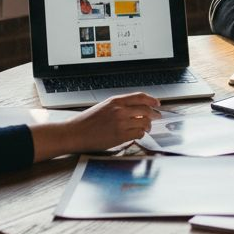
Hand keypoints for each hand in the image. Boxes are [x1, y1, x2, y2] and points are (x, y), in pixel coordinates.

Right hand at [34, 92, 159, 159]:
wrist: (75, 132)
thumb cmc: (87, 121)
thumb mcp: (104, 106)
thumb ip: (120, 105)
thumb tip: (137, 108)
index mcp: (116, 101)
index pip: (140, 97)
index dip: (152, 100)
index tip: (157, 103)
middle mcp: (120, 110)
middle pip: (146, 110)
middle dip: (154, 114)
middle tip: (157, 117)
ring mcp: (121, 123)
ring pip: (144, 123)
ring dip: (148, 126)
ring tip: (147, 127)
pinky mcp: (120, 136)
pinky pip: (138, 134)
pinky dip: (140, 134)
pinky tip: (138, 134)